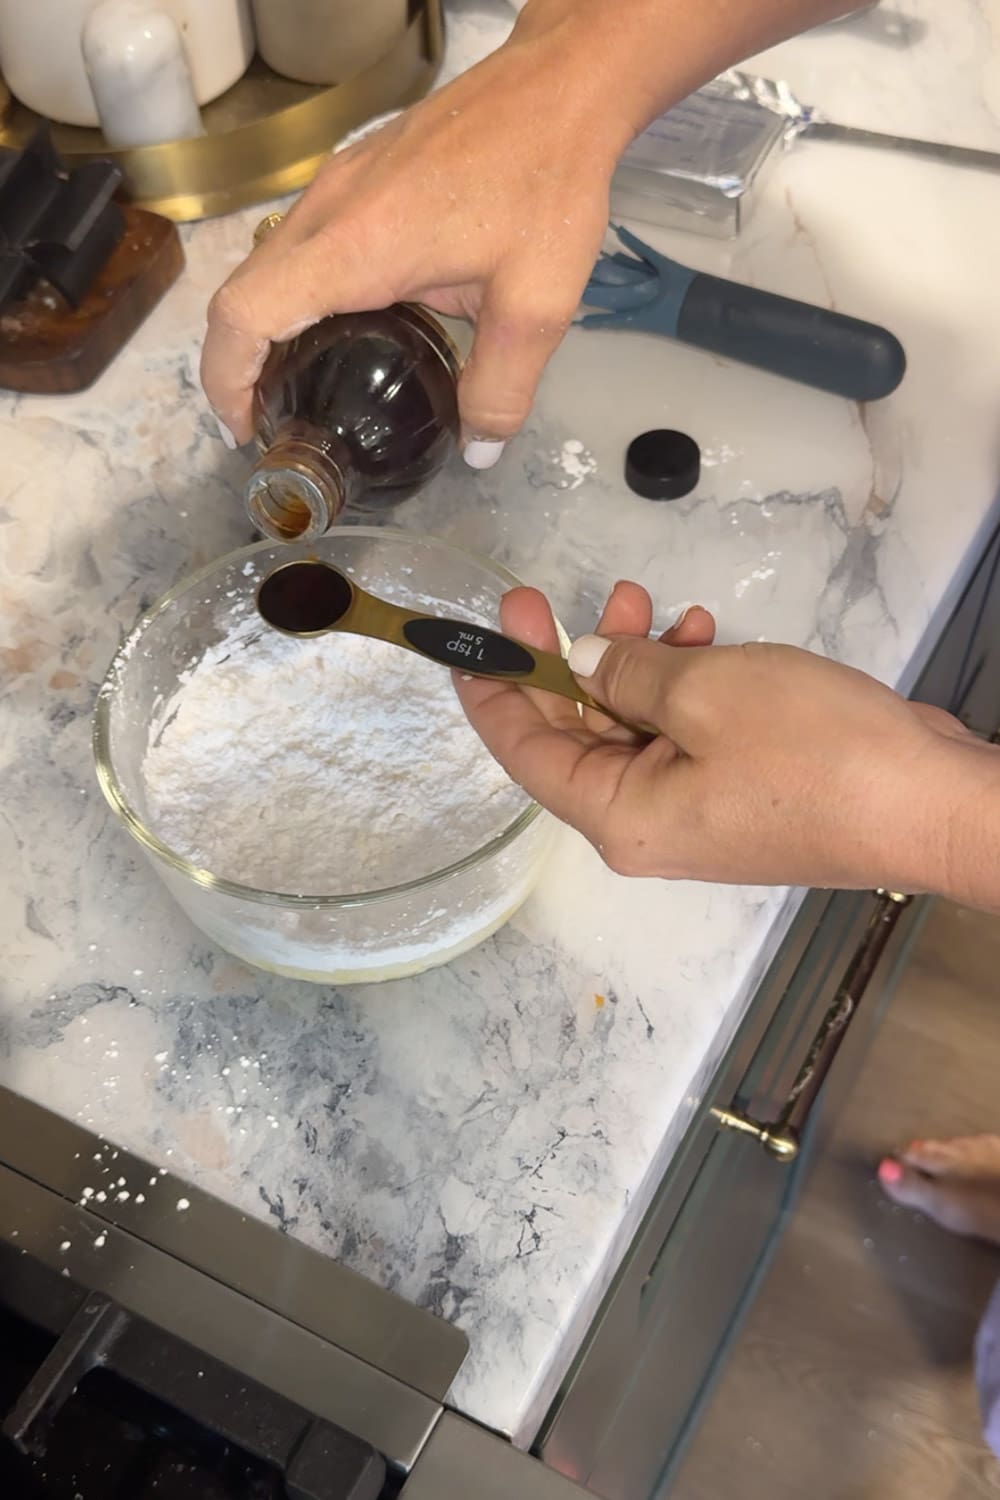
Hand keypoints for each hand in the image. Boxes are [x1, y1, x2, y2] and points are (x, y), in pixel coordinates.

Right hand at [201, 18, 629, 453]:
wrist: (561, 85)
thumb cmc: (547, 184)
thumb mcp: (536, 307)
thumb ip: (502, 389)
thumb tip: (479, 450)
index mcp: (356, 246)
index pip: (246, 313)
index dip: (226, 379)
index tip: (246, 428)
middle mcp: (328, 208)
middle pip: (241, 292)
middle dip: (237, 366)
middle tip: (272, 423)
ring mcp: (336, 183)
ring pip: (266, 265)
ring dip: (265, 328)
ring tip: (298, 386)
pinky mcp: (354, 172)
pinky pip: (300, 242)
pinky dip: (294, 294)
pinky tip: (339, 329)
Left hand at [456, 582, 998, 898]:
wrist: (927, 799)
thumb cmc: (812, 751)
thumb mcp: (704, 692)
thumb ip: (628, 672)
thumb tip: (587, 661)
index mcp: (620, 818)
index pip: (526, 756)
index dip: (493, 697)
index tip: (469, 645)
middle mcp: (647, 823)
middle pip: (576, 737)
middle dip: (564, 659)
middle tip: (546, 596)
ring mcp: (697, 809)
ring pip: (633, 725)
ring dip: (631, 660)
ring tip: (642, 600)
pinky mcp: (740, 789)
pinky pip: (683, 731)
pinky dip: (682, 681)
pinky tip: (700, 632)